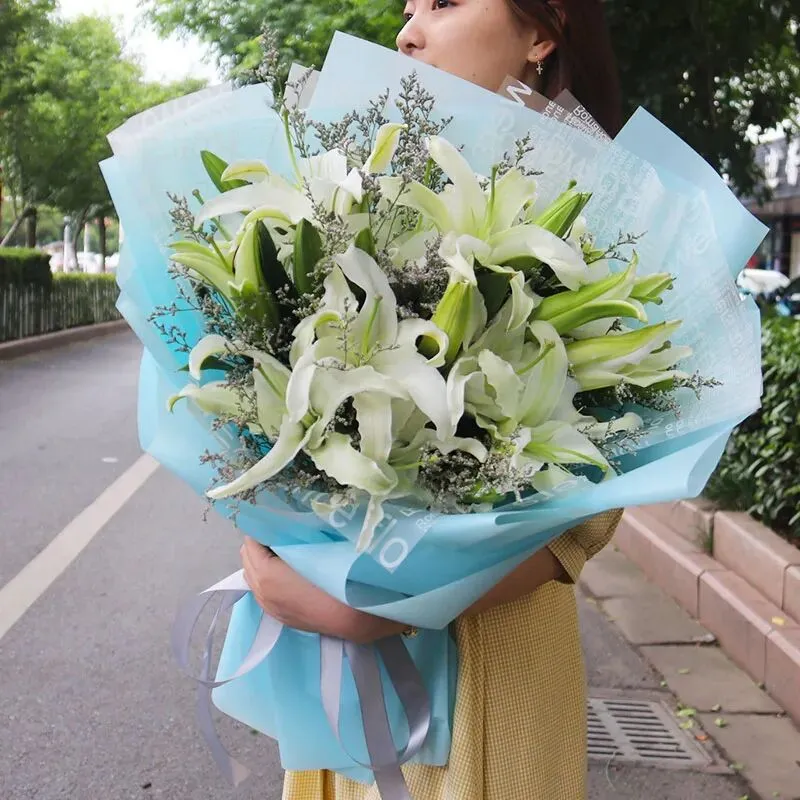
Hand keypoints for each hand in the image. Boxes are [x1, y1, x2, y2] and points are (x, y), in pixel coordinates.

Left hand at [240, 537, 405, 643]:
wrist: (350, 617)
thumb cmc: (335, 578)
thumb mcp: (312, 550)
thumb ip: (292, 537)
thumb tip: (284, 524)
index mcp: (267, 573)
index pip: (251, 542)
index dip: (262, 529)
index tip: (275, 522)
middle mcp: (261, 591)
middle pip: (246, 558)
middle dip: (258, 545)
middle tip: (279, 535)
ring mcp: (268, 606)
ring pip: (252, 576)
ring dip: (261, 563)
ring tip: (282, 554)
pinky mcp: (277, 616)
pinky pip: (261, 591)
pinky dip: (266, 579)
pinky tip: (285, 574)